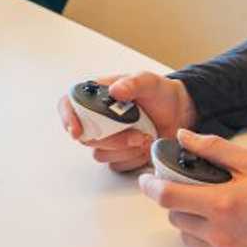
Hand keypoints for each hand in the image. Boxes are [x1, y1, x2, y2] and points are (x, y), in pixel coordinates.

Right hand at [56, 72, 196, 172]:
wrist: (178, 113)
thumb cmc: (160, 93)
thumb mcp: (149, 82)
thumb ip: (133, 83)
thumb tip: (116, 90)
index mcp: (97, 96)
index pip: (68, 105)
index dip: (67, 117)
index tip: (76, 131)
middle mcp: (97, 118)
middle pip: (86, 137)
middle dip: (112, 140)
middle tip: (137, 134)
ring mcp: (107, 137)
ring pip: (100, 154)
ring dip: (125, 150)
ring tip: (146, 137)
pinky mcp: (118, 154)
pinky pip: (116, 164)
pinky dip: (133, 158)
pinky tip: (145, 146)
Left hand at [139, 130, 246, 246]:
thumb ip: (215, 149)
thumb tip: (185, 137)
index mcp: (223, 204)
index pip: (168, 196)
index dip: (151, 186)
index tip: (146, 180)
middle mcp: (221, 235)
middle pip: (176, 216)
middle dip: (182, 200)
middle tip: (203, 190)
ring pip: (189, 237)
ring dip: (195, 221)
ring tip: (223, 210)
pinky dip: (211, 240)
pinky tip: (235, 229)